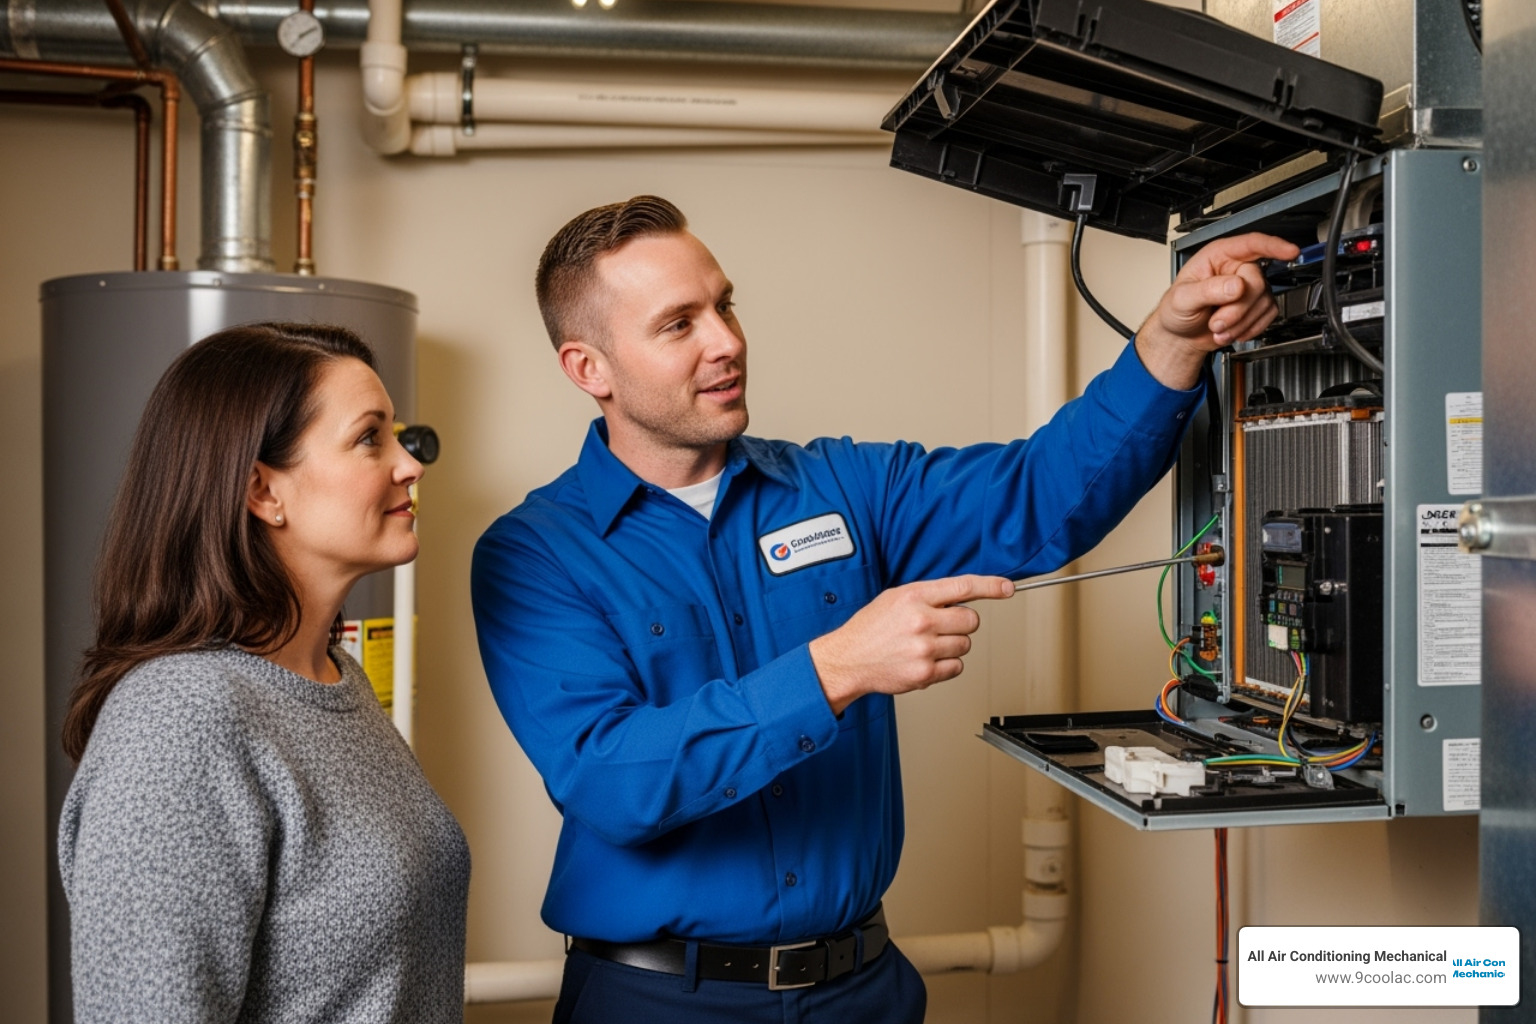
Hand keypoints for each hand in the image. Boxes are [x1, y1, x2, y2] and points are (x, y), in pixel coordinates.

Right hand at [809, 575, 1014, 715]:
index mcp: (914, 596)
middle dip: (962, 623)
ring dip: (951, 645)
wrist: (848, 659)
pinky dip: (946, 665)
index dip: (990, 586)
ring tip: (925, 645)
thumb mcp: (895, 598)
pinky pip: (956, 668)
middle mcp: (921, 621)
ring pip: (965, 645)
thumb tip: (961, 598)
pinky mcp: (925, 673)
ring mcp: (924, 649)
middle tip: (942, 626)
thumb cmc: (871, 628)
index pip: (963, 587)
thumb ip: (929, 596)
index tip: (1007, 588)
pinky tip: (925, 660)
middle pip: (971, 621)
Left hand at [1135, 232, 1300, 389]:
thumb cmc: (1176, 310)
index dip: (1273, 246)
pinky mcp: (1256, 306)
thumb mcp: (1182, 299)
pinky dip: (1250, 328)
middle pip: (1257, 283)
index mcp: (1218, 256)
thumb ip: (1208, 290)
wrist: (1180, 335)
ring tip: (1217, 328)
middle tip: (1216, 321)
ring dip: (1241, 322)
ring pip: (1264, 302)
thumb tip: (1236, 285)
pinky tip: (1231, 331)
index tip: (1290, 251)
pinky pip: (1268, 315)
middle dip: (1237, 309)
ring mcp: (1249, 288)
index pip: (1251, 244)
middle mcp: (1237, 268)